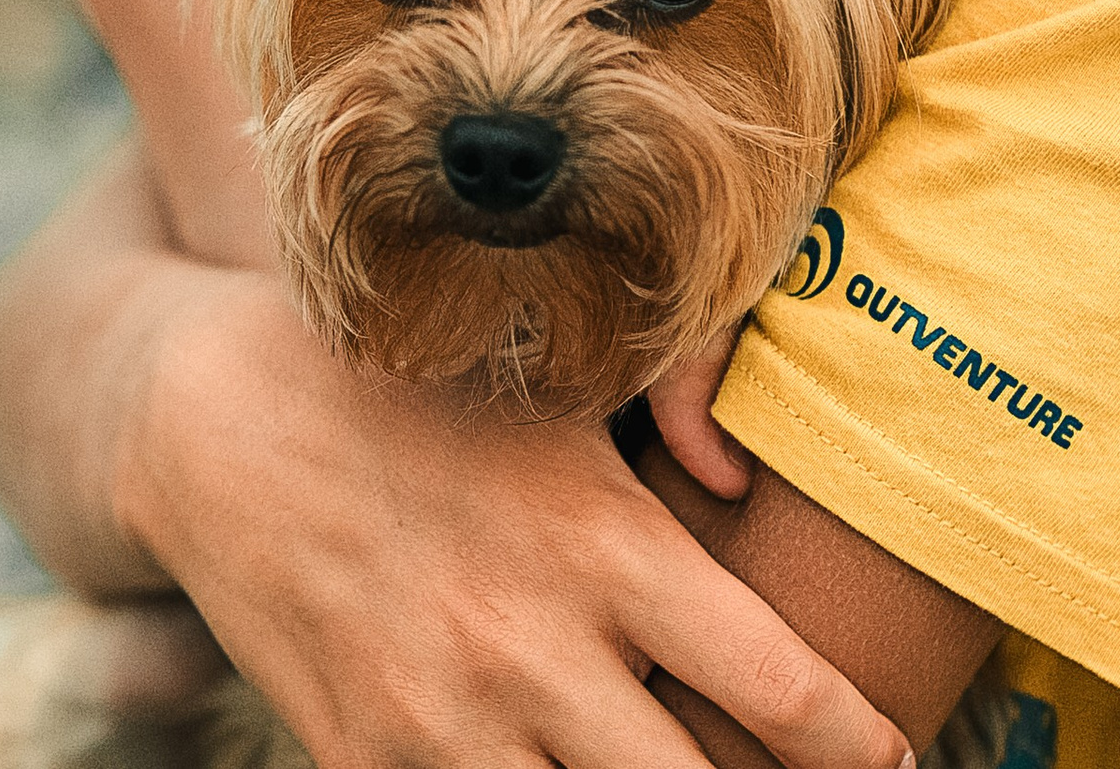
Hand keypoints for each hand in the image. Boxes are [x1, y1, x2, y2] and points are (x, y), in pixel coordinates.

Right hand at [115, 280, 913, 768]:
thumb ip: (674, 410)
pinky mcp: (366, 764)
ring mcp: (446, 725)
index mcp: (607, 549)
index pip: (783, 689)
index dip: (862, 748)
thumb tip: (748, 488)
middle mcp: (538, 651)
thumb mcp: (557, 387)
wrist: (219, 422)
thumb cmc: (416, 393)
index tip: (900, 763)